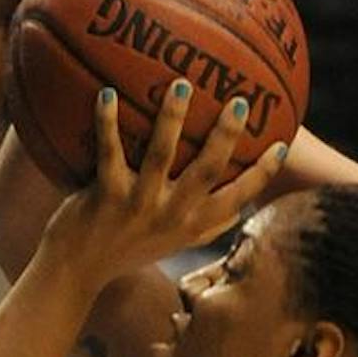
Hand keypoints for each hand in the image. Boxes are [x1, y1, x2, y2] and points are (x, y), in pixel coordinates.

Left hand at [44, 81, 287, 286]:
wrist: (76, 271)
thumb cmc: (126, 250)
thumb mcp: (172, 244)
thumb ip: (206, 227)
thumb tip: (243, 209)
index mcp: (190, 225)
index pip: (236, 199)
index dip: (261, 175)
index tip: (281, 146)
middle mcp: (170, 216)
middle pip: (207, 170)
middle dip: (226, 135)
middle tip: (240, 101)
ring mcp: (138, 205)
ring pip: (161, 155)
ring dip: (171, 118)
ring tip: (181, 85)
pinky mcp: (105, 196)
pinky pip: (109, 151)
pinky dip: (106, 121)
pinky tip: (107, 92)